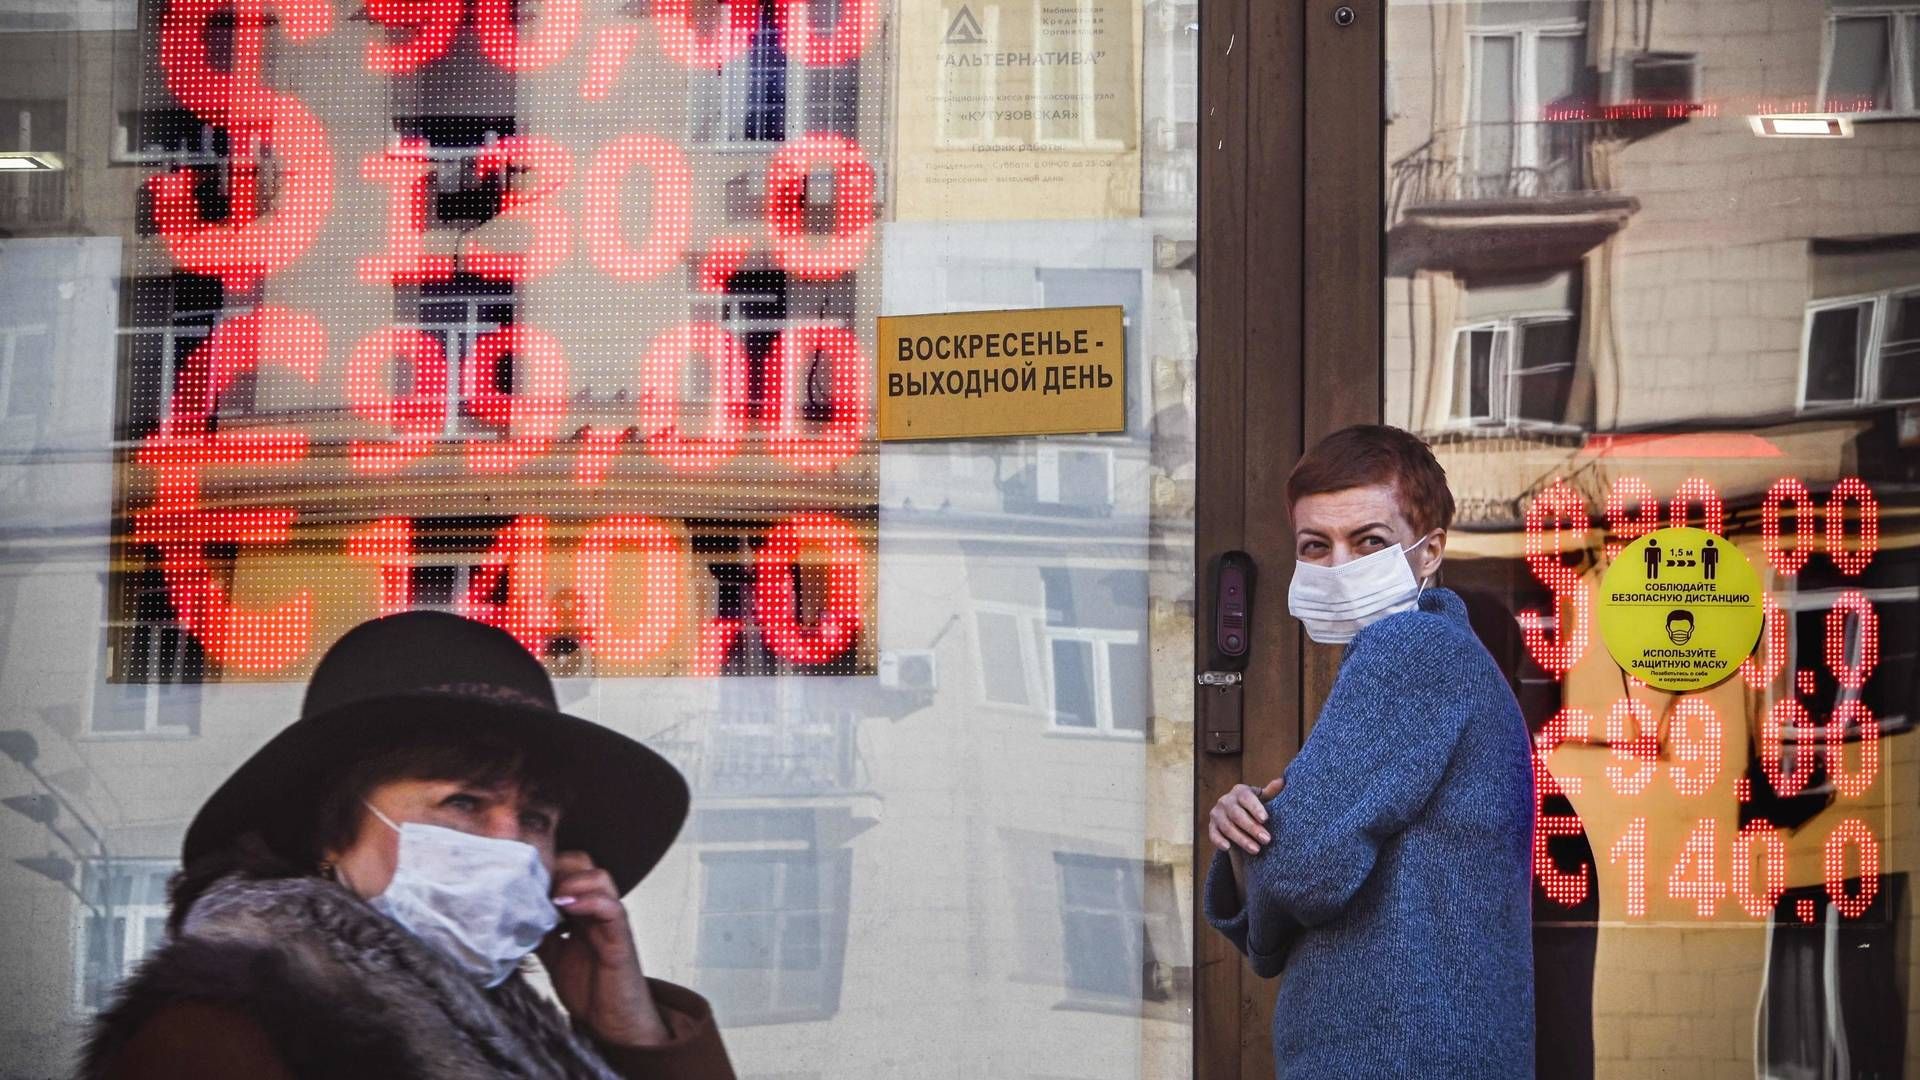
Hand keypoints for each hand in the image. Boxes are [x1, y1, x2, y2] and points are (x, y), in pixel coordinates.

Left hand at [538, 851, 670, 1047]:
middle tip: (533, 888)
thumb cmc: (588, 988)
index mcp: (582, 910)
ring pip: (599, 877)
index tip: (521, 882)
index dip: (545, 867)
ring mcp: (611, 921)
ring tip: (550, 899)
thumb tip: (509, 917)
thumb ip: (539, 933)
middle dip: (556, 867)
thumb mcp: (552, 954)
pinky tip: (564, 909)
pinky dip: (588, 901)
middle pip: (583, 863)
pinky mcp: (620, 937)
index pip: (567, 868)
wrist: (612, 1022)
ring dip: (571, 882)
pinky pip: (611, 907)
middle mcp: (598, 909)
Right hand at [1209, 777, 1283, 855]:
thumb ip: (1271, 792)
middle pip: (1237, 815)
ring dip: (1241, 839)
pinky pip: (1213, 834)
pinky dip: (1219, 841)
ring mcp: (1217, 814)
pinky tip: (1228, 848)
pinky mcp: (1212, 827)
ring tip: (1256, 850)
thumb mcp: (1264, 799)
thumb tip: (1282, 781)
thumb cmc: (1256, 807)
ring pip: (1227, 827)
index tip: (1266, 819)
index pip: (1246, 798)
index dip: (1255, 808)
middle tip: (1266, 839)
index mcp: (1240, 791)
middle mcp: (1226, 800)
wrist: (1239, 816)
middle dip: (1252, 828)